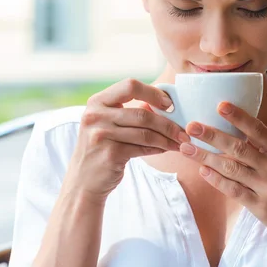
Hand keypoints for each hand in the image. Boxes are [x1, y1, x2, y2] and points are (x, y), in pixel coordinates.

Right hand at [66, 79, 190, 201]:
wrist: (83, 180)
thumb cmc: (101, 148)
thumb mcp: (107, 123)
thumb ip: (129, 111)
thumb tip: (166, 104)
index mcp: (96, 102)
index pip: (129, 86)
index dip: (153, 93)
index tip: (169, 104)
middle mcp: (95, 116)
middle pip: (141, 113)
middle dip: (167, 123)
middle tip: (183, 130)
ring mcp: (100, 135)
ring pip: (145, 133)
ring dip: (167, 138)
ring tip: (180, 142)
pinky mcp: (109, 154)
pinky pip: (142, 148)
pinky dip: (158, 149)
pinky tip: (166, 149)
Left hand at [178, 102, 266, 244]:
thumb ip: (265, 148)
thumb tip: (234, 130)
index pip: (258, 130)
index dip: (239, 117)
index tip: (220, 105)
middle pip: (238, 148)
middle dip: (212, 136)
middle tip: (191, 126)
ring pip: (231, 168)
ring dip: (205, 157)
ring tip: (185, 148)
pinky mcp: (260, 207)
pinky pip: (233, 190)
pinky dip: (216, 180)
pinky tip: (202, 171)